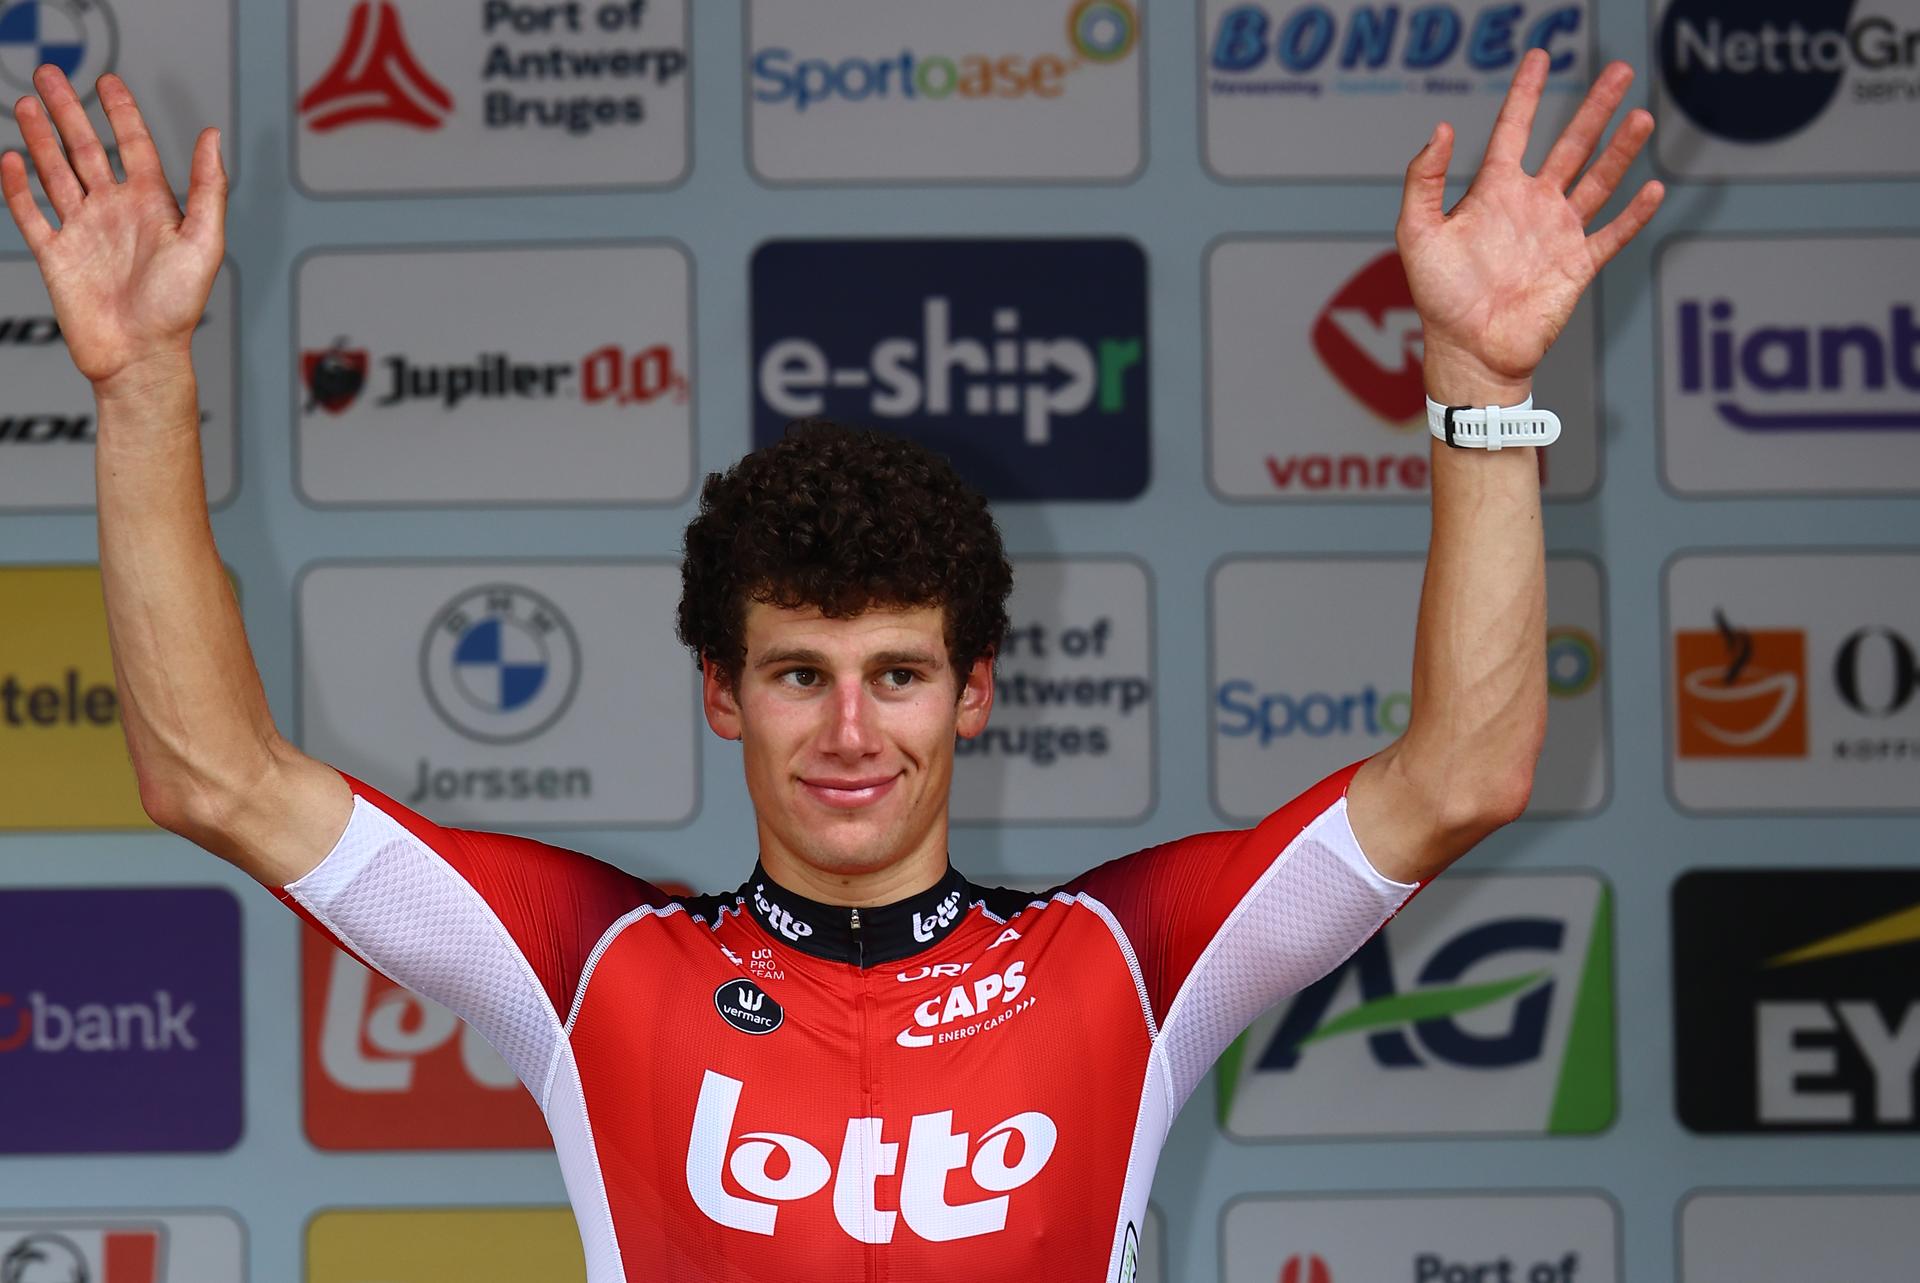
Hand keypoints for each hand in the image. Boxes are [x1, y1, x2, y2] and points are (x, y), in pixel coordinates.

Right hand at [1, 66, 224, 398]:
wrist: (139, 356)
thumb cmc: (177, 308)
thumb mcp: (203, 242)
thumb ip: (208, 188)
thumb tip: (212, 137)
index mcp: (153, 207)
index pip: (134, 147)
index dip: (120, 113)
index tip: (108, 81)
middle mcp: (116, 213)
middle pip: (87, 150)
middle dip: (68, 112)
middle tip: (50, 74)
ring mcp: (83, 232)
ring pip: (56, 173)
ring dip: (42, 139)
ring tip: (28, 104)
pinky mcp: (56, 255)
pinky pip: (32, 214)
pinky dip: (18, 187)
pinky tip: (10, 158)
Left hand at [1397, 51, 1663, 405]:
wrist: (1469, 349)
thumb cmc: (1439, 296)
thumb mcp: (1417, 232)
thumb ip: (1423, 180)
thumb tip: (1441, 130)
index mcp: (1494, 191)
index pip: (1514, 129)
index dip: (1526, 93)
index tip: (1540, 56)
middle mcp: (1531, 205)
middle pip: (1571, 144)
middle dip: (1595, 108)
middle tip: (1619, 71)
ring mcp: (1558, 233)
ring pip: (1599, 180)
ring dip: (1622, 149)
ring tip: (1643, 117)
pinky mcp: (1578, 265)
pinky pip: (1612, 234)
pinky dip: (1634, 214)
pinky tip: (1653, 187)